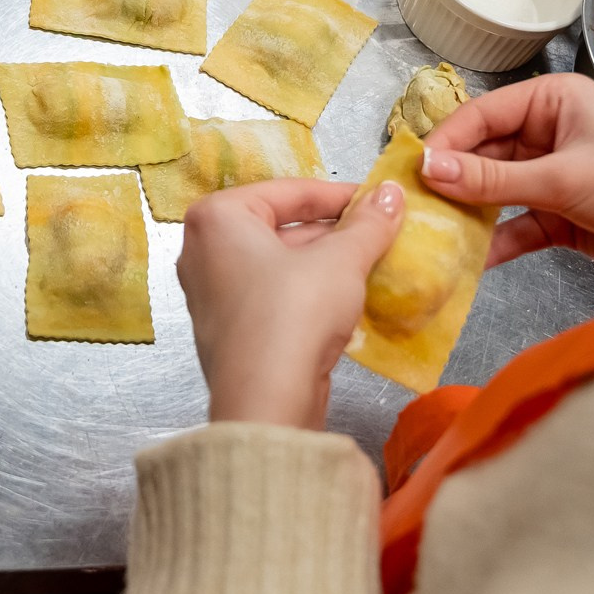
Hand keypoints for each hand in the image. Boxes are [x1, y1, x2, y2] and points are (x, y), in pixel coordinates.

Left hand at [177, 180, 403, 430]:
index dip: (340, 194)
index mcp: (216, 219)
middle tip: (379, 231)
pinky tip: (347, 298)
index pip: (289, 192)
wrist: (268, 401)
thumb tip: (391, 194)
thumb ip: (367, 224)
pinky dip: (308, 292)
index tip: (377, 198)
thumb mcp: (341, 260)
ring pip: (279, 263)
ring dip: (325, 263)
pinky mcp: (229, 329)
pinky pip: (273, 295)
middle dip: (333, 231)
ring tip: (372, 262)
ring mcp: (212, 293)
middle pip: (281, 226)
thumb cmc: (293, 315)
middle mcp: (203, 251)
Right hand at [422, 74, 593, 285]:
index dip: (446, 141)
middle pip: (484, 153)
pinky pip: (517, 227)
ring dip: (469, 214)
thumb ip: (491, 178)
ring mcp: (556, 177)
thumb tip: (428, 169)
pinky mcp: (563, 217)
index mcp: (554, 100)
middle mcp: (551, 133)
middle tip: (413, 207)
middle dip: (452, 180)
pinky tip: (470, 262)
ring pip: (496, 192)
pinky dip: (496, 243)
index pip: (482, 113)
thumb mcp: (562, 178)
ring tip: (433, 235)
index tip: (410, 170)